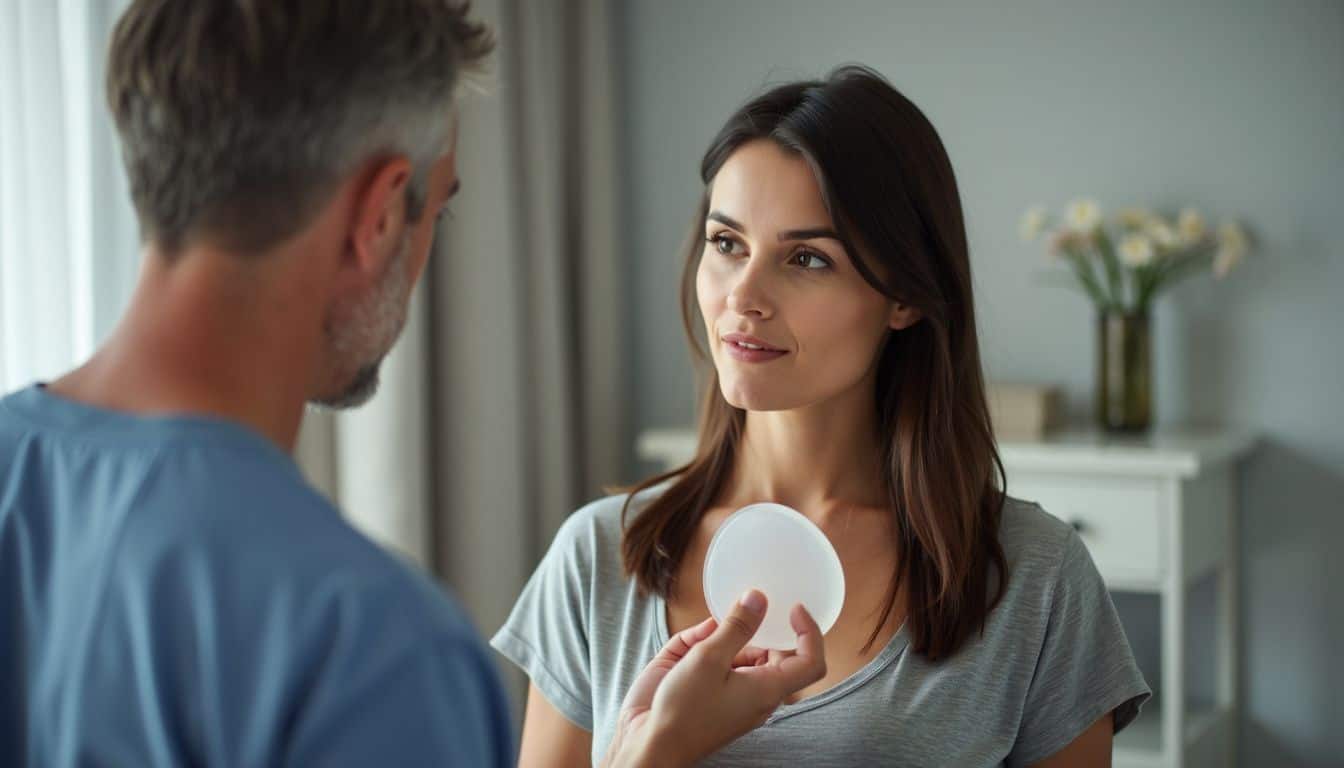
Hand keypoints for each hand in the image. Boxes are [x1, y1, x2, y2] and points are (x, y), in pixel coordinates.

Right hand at [601, 590, 826, 767]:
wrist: (649, 746)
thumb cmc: (682, 711)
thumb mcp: (708, 658)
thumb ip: (736, 627)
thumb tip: (758, 598)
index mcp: (767, 689)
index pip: (810, 662)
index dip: (809, 632)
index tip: (795, 608)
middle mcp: (756, 694)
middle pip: (775, 656)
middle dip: (763, 632)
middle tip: (747, 609)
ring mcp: (733, 695)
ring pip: (745, 657)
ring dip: (729, 639)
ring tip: (706, 636)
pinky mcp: (712, 695)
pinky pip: (721, 664)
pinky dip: (709, 648)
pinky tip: (689, 645)